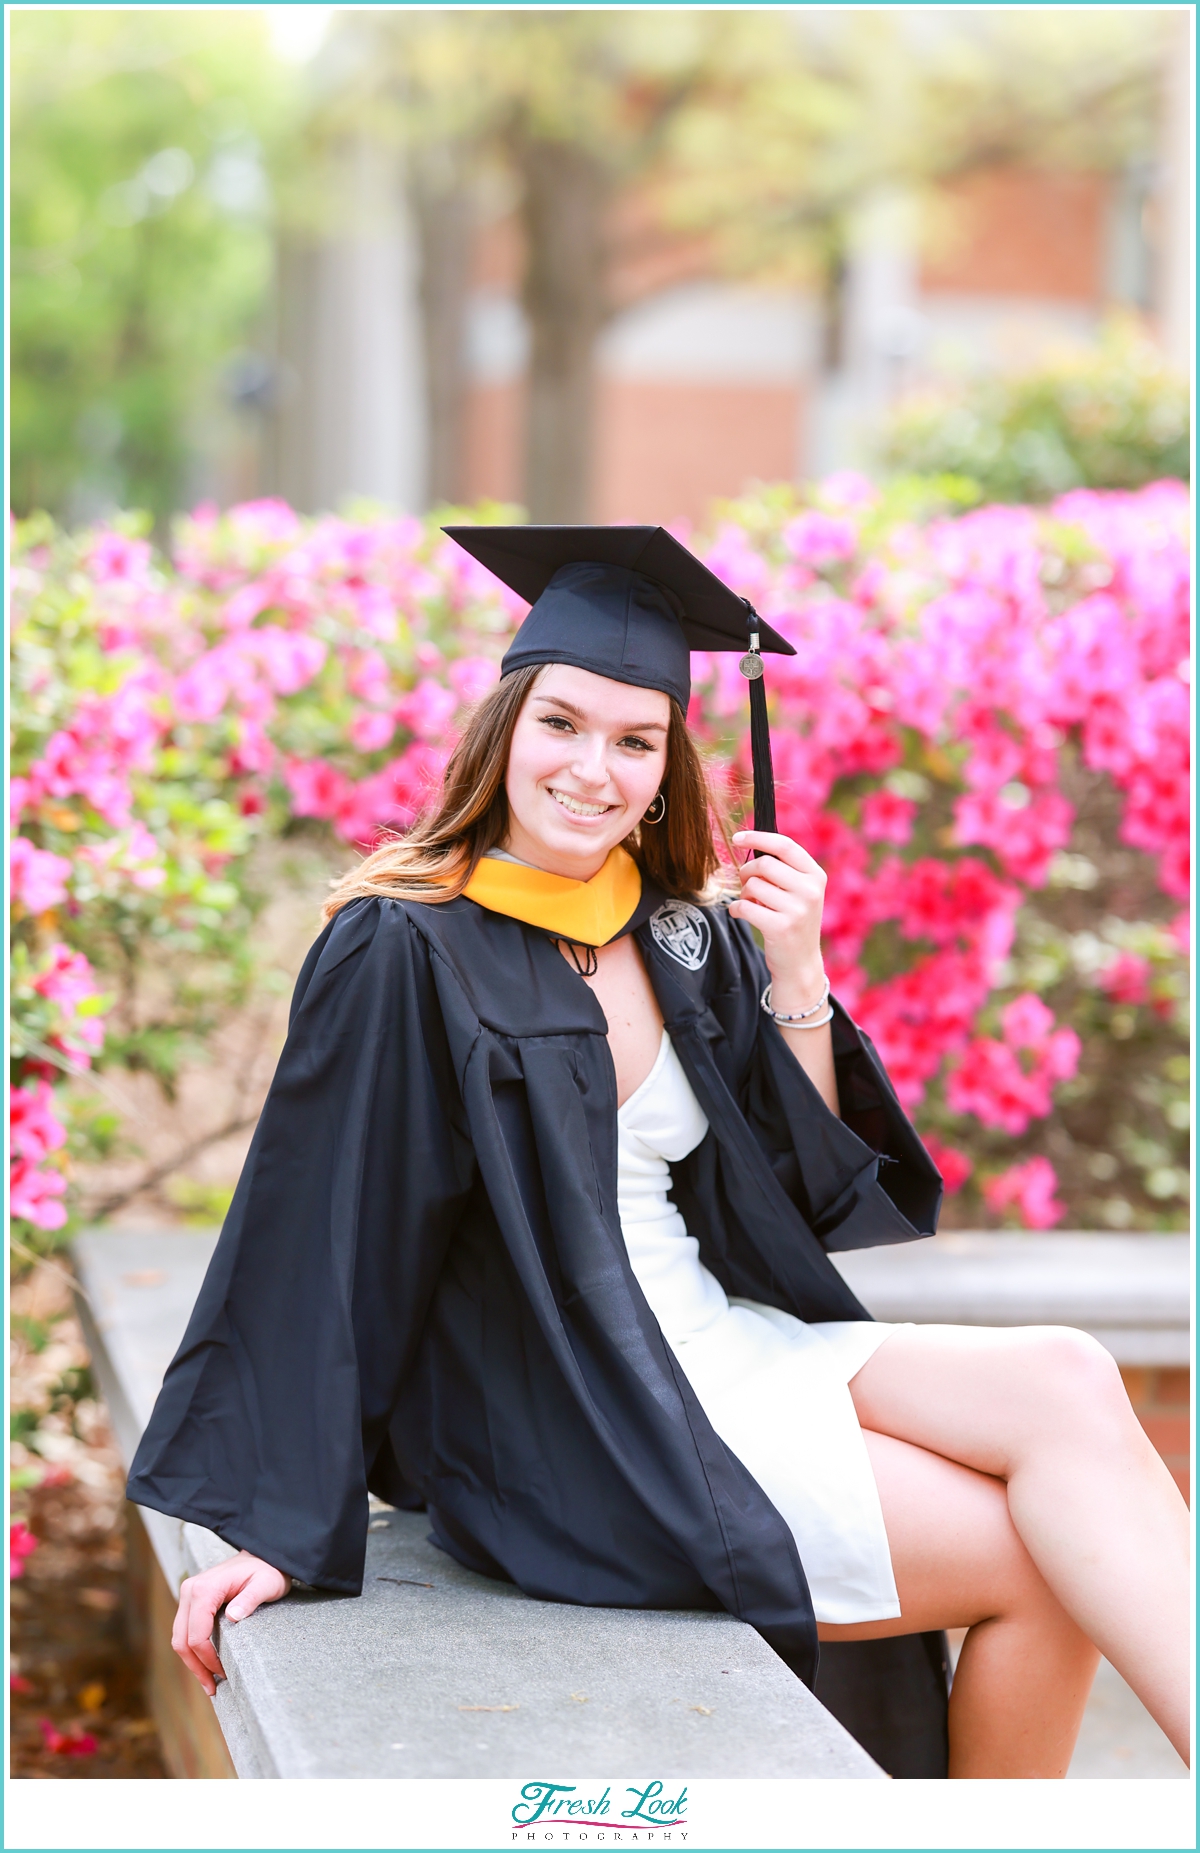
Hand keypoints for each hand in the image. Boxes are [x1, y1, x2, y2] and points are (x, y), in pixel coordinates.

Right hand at [172, 1549, 290, 1694]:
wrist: (262, 1554)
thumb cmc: (267, 1570)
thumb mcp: (266, 1583)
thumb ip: (250, 1599)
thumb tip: (233, 1617)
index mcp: (204, 1589)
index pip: (196, 1634)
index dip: (207, 1659)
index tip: (224, 1673)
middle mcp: (190, 1590)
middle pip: (182, 1640)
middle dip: (196, 1667)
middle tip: (213, 1688)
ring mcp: (188, 1595)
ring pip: (179, 1638)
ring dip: (191, 1662)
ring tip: (209, 1683)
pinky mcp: (192, 1601)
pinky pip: (185, 1631)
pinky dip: (192, 1650)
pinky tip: (205, 1665)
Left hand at [728, 830, 826, 1009]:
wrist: (800, 963)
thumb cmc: (794, 920)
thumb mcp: (800, 892)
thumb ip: (783, 868)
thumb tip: (749, 841)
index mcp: (816, 876)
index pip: (785, 846)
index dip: (758, 837)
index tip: (737, 837)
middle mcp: (810, 890)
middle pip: (764, 864)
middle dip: (747, 871)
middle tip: (745, 883)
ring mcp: (798, 910)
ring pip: (753, 885)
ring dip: (743, 893)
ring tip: (750, 902)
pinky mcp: (781, 927)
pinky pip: (744, 906)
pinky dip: (736, 908)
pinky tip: (740, 913)